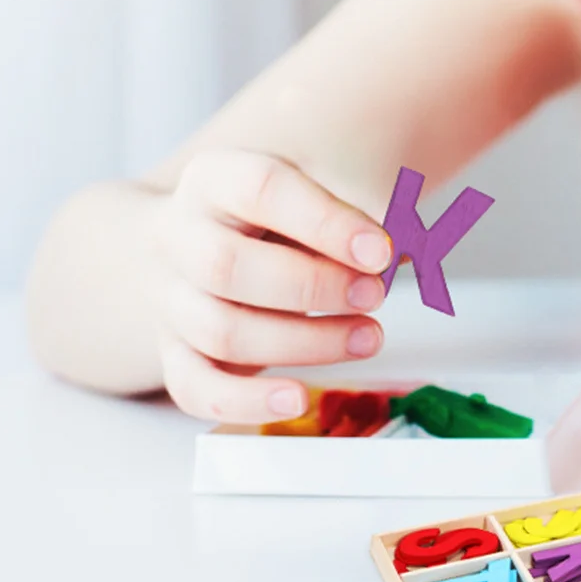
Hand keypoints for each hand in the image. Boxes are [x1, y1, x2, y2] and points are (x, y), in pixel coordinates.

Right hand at [149, 149, 393, 422]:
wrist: (200, 239)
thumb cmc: (277, 216)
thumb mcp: (318, 190)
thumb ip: (360, 214)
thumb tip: (409, 253)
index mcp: (214, 179)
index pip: (261, 190)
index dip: (325, 223)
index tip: (383, 251)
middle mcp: (178, 236)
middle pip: (226, 266)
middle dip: (312, 287)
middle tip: (374, 294)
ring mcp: (170, 298)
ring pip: (220, 331)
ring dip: (305, 343)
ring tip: (370, 337)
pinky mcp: (175, 351)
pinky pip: (196, 387)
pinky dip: (248, 401)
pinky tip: (299, 399)